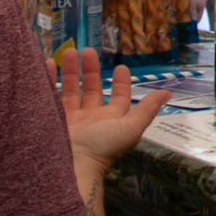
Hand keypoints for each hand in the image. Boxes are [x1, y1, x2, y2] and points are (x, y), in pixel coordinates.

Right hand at [52, 52, 168, 175]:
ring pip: (71, 90)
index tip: (120, 68)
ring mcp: (72, 120)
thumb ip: (147, 109)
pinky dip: (49, 80)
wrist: (71, 164)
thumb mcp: (130, 127)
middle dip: (91, 70)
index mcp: (111, 120)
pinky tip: (47, 65)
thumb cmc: (102, 148)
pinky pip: (51, 96)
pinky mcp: (52, 119)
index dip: (121, 84)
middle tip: (87, 51)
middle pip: (92, 90)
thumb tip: (167, 94)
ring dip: (70, 71)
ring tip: (69, 52)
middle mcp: (92, 119)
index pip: (118, 98)